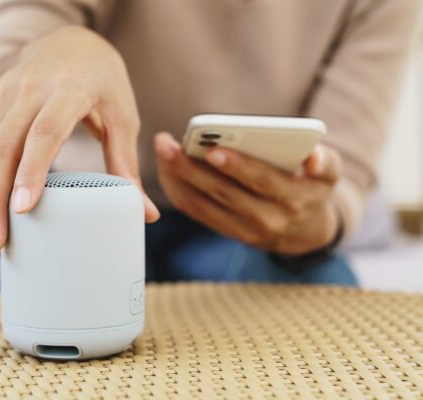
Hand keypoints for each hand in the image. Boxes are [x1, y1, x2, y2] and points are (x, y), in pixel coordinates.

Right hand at [0, 26, 158, 260]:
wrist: (71, 44)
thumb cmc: (103, 84)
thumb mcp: (123, 118)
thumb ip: (128, 165)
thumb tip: (148, 215)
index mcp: (70, 89)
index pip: (46, 130)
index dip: (33, 169)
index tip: (23, 208)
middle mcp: (31, 89)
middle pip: (3, 147)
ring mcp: (5, 94)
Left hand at [155, 132, 340, 254]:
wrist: (304, 232)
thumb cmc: (311, 189)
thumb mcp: (328, 175)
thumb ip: (326, 162)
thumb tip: (314, 157)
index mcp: (293, 200)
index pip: (261, 181)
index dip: (237, 166)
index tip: (211, 150)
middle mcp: (267, 219)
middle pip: (223, 192)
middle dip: (192, 168)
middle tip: (167, 145)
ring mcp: (244, 230)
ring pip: (204, 205)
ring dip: (178, 179)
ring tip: (161, 153)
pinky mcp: (228, 231)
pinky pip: (198, 213)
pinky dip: (179, 192)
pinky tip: (166, 171)